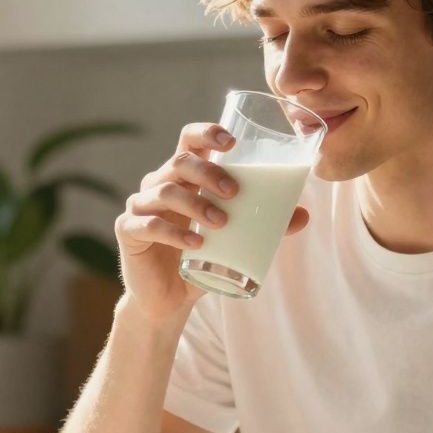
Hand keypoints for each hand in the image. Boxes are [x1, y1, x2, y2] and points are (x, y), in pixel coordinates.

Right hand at [115, 123, 309, 320]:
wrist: (170, 299)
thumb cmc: (203, 259)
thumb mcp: (235, 239)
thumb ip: (266, 225)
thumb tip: (304, 214)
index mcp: (183, 177)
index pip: (189, 141)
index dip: (206, 134)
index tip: (231, 142)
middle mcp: (159, 184)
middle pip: (179, 162)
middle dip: (208, 172)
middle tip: (234, 192)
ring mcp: (140, 207)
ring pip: (164, 192)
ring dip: (195, 204)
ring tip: (221, 222)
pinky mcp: (129, 232)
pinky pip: (147, 225)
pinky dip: (173, 233)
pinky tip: (195, 244)